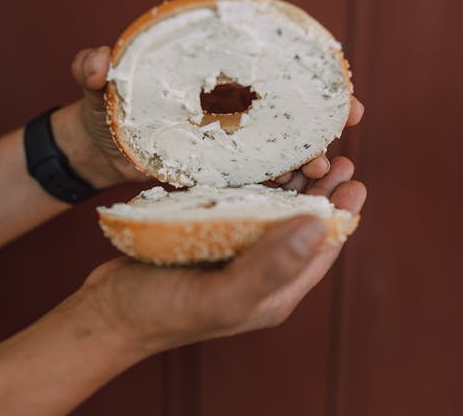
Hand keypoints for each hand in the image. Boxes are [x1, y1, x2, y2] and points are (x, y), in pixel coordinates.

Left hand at [61, 46, 363, 189]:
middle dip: (321, 117)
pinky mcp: (217, 173)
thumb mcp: (95, 86)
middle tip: (349, 121)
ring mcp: (224, 142)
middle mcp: (225, 106)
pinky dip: (277, 185)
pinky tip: (296, 193)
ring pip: (277, 147)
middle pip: (284, 108)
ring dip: (306, 156)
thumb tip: (95, 62)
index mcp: (208, 75)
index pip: (264, 69)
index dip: (303, 72)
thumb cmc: (99, 109)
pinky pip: (254, 180)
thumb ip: (90, 67)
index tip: (338, 79)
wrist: (94, 148)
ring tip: (325, 166)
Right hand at [72, 158, 365, 355]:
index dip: (340, 215)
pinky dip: (251, 182)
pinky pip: (237, 204)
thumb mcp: (222, 295)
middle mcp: (258, 270)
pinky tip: (255, 159)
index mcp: (273, 291)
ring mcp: (232, 251)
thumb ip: (272, 265)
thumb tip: (321, 225)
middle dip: (321, 192)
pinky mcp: (206, 234)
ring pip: (270, 211)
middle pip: (299, 226)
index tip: (355, 180)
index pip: (319, 251)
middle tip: (336, 155)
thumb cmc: (162, 312)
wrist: (107, 313)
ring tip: (304, 150)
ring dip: (289, 183)